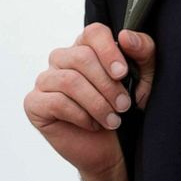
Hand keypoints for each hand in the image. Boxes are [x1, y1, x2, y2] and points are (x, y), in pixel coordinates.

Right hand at [23, 23, 155, 180]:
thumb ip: (143, 51)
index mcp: (87, 46)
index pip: (93, 32)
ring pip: (69, 80)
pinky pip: (55, 102)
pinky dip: (80, 115)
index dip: (109, 51)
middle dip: (107, 85)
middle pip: (81, 57)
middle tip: (124, 105)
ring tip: (113, 119)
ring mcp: (46, 80)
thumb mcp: (145, 78)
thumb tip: (126, 36)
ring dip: (96, 102)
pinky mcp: (35, 104)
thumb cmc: (126, 108)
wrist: (114, 148)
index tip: (123, 73)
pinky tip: (92, 124)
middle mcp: (63, 59)